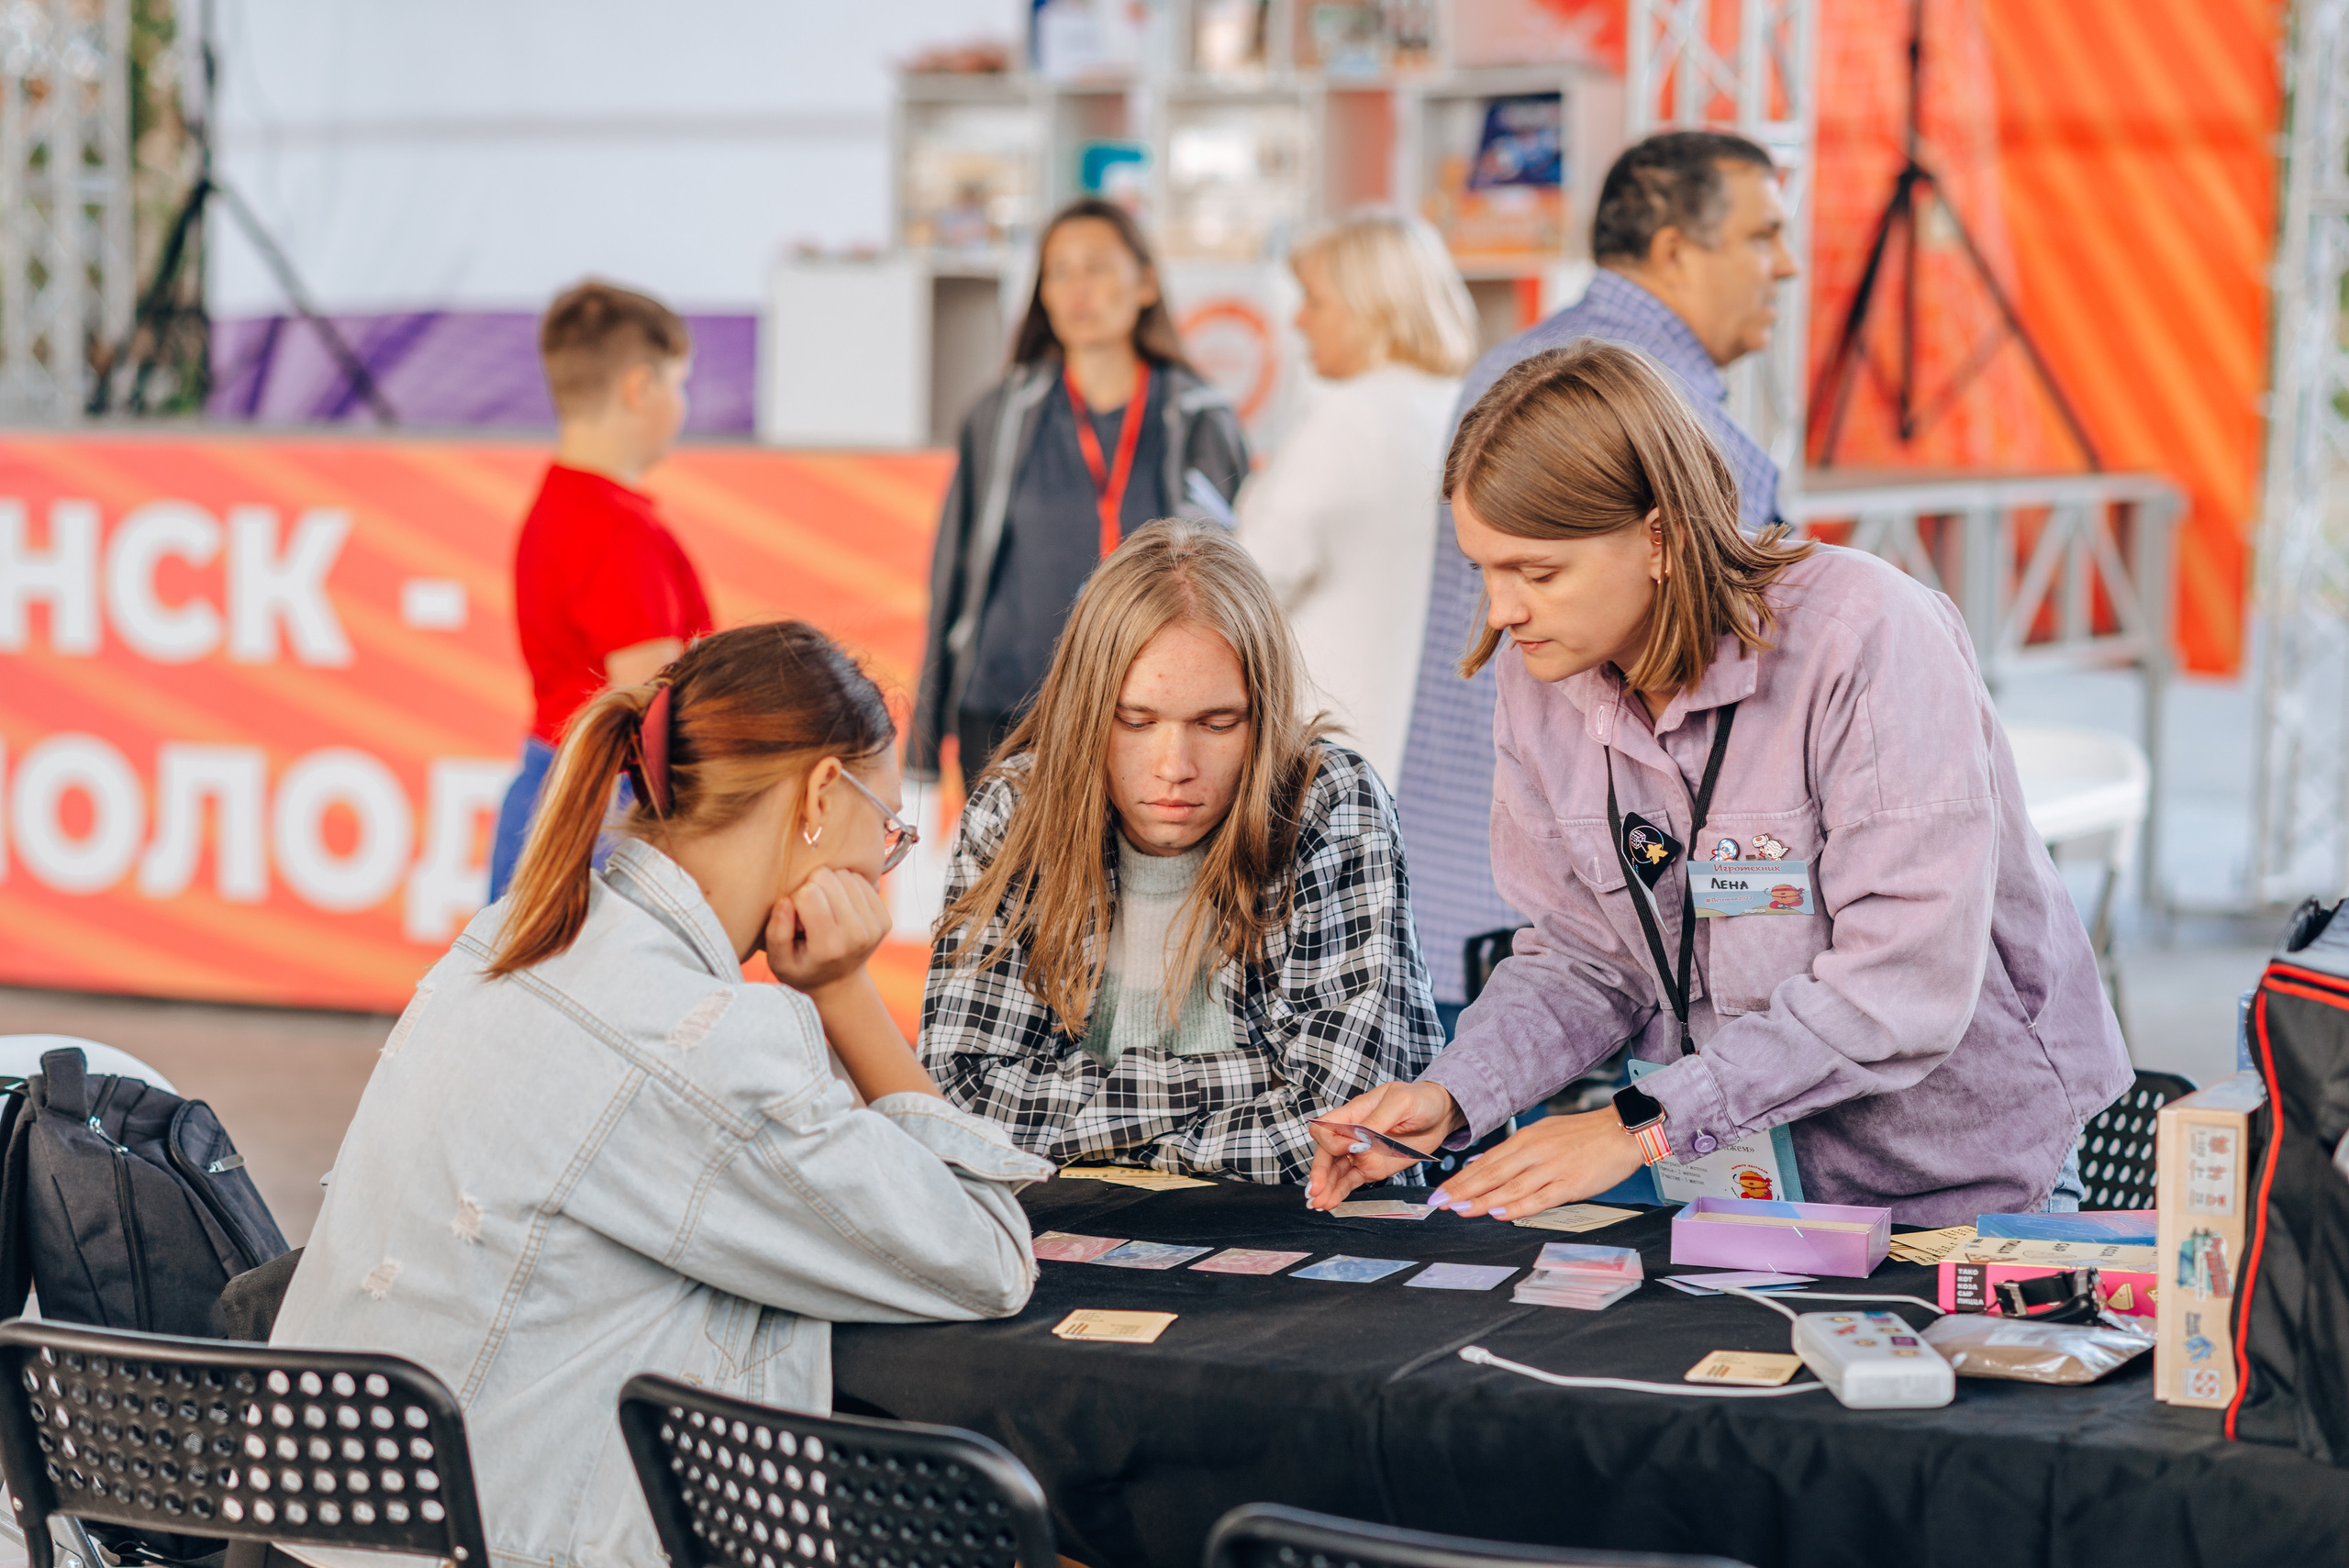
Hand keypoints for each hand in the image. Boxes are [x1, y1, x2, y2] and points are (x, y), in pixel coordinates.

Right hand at [764, 868, 889, 994]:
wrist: (840, 984)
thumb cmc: (803, 969)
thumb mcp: (779, 961)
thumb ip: (776, 933)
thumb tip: (785, 900)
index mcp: (829, 946)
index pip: (809, 893)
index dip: (796, 899)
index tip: (797, 918)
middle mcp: (857, 935)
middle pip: (828, 878)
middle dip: (813, 889)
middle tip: (812, 914)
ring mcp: (874, 926)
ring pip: (845, 875)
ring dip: (831, 887)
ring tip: (826, 911)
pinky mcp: (885, 919)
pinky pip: (861, 880)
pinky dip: (847, 888)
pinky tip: (840, 908)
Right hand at [1303, 1081, 1461, 1209]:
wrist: (1441, 1116)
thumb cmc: (1420, 1100)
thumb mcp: (1400, 1102)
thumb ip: (1378, 1121)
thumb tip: (1358, 1141)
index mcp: (1355, 1113)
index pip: (1326, 1127)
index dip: (1332, 1140)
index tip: (1349, 1149)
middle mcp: (1353, 1134)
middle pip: (1326, 1152)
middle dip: (1319, 1171)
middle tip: (1315, 1190)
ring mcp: (1362, 1153)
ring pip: (1335, 1170)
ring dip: (1326, 1186)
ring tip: (1319, 1203)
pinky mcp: (1373, 1168)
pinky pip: (1351, 1181)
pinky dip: (1340, 1191)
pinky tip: (1331, 1202)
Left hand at [1420, 1107, 1645, 1219]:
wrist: (1623, 1130)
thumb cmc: (1584, 1134)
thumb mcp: (1542, 1133)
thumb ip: (1512, 1151)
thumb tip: (1480, 1164)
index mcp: (1525, 1139)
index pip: (1485, 1162)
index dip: (1461, 1178)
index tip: (1441, 1191)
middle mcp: (1534, 1152)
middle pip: (1491, 1174)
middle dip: (1462, 1189)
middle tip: (1440, 1202)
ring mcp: (1552, 1167)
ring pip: (1510, 1187)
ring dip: (1482, 1200)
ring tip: (1460, 1210)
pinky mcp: (1570, 1183)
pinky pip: (1539, 1197)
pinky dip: (1517, 1207)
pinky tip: (1499, 1214)